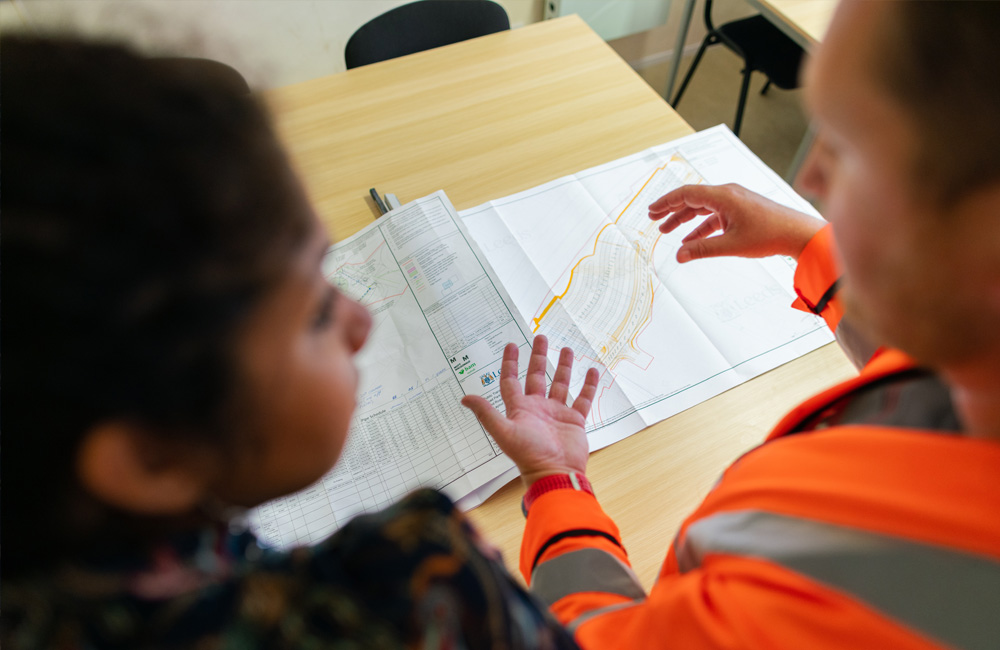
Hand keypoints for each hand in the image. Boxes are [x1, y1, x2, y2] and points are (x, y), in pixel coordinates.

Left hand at [461, 336, 599, 487]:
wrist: (555, 472)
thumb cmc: (528, 454)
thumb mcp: (504, 431)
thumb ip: (486, 413)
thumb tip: (465, 398)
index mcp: (520, 409)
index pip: (511, 381)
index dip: (510, 363)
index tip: (512, 345)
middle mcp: (538, 408)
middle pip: (537, 376)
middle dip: (538, 356)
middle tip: (541, 337)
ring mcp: (557, 413)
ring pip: (561, 384)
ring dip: (564, 366)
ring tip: (567, 349)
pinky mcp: (574, 420)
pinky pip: (583, 398)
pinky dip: (588, 385)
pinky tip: (592, 371)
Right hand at [648, 183, 824, 261]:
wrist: (797, 234)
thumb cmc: (770, 234)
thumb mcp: (731, 245)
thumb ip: (702, 249)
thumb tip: (679, 255)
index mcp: (724, 196)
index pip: (687, 194)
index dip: (666, 202)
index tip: (652, 210)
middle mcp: (728, 194)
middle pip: (692, 199)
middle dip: (671, 210)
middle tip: (654, 218)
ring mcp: (735, 202)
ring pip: (703, 208)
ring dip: (685, 219)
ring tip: (667, 231)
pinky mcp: (741, 210)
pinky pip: (714, 216)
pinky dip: (701, 226)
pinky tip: (691, 239)